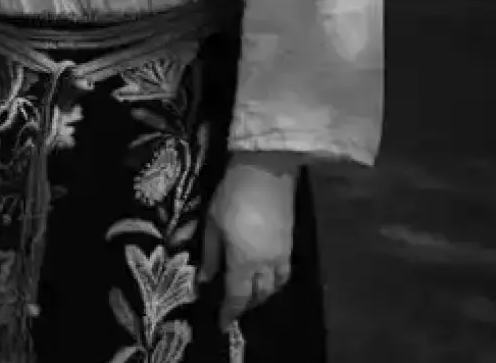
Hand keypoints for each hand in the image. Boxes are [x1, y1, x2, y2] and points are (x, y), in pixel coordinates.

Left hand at [200, 152, 298, 328]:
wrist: (266, 171)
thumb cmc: (232, 195)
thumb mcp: (213, 224)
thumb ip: (210, 254)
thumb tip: (205, 280)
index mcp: (244, 261)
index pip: (237, 297)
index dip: (230, 313)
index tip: (222, 324)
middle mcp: (266, 264)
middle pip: (259, 294)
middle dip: (245, 304)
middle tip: (232, 306)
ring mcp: (282, 254)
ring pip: (275, 286)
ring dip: (262, 294)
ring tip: (248, 293)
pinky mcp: (290, 243)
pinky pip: (284, 273)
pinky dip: (275, 281)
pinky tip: (265, 276)